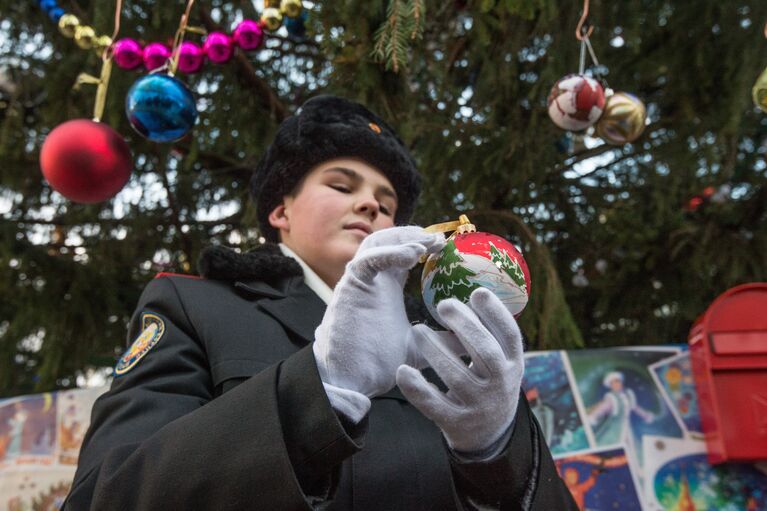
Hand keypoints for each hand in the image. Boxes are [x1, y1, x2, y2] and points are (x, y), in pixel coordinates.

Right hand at [313, 226, 444, 400]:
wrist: (352, 382)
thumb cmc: (380, 365)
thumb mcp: (421, 348)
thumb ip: (444, 341)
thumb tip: (477, 341)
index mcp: (387, 288)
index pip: (404, 254)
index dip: (424, 244)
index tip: (448, 246)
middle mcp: (373, 280)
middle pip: (390, 240)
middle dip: (414, 234)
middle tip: (441, 239)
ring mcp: (360, 281)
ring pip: (376, 242)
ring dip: (402, 237)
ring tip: (427, 243)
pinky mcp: (350, 286)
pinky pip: (368, 260)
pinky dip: (390, 252)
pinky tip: (413, 255)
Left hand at [396, 287, 524, 454]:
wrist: (488, 435)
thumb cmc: (489, 382)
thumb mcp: (501, 361)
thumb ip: (490, 333)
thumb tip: (473, 288)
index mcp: (513, 364)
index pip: (510, 336)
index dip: (496, 313)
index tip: (477, 291)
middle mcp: (500, 385)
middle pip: (485, 352)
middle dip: (465, 326)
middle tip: (443, 304)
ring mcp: (479, 406)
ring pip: (457, 377)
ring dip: (435, 351)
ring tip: (418, 330)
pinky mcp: (456, 423)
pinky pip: (434, 405)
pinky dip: (417, 389)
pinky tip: (402, 370)